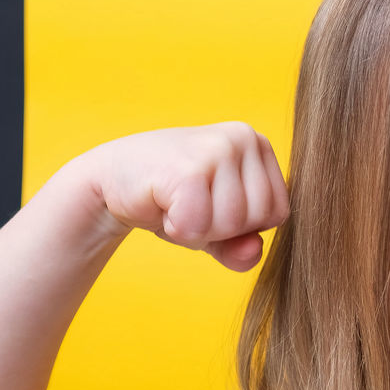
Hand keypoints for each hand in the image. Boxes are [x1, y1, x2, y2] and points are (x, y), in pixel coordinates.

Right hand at [68, 121, 289, 271]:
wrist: (111, 178)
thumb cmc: (173, 200)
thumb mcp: (217, 227)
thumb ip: (242, 247)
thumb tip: (253, 251)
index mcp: (260, 146)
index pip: (278, 213)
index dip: (243, 225)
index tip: (211, 204)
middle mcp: (244, 138)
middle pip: (258, 219)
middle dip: (220, 228)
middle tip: (189, 204)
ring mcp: (218, 148)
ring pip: (231, 224)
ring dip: (197, 228)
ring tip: (176, 203)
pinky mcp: (188, 167)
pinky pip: (199, 225)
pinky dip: (179, 228)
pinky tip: (163, 205)